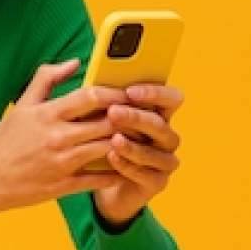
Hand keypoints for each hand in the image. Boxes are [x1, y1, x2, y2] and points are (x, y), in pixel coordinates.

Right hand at [0, 58, 132, 219]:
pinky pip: (100, 179)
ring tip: (141, 136)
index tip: (129, 91)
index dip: (116, 92)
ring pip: (109, 149)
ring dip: (128, 143)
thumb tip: (75, 62)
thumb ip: (47, 79)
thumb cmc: (4, 141)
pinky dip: (118, 171)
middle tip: (146, 113)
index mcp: (47, 114)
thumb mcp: (22, 106)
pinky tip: (128, 164)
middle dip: (129, 117)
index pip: (91, 96)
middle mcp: (56, 137)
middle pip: (107, 122)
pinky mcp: (63, 186)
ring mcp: (61, 163)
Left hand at [92, 82, 184, 224]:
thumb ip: (100, 96)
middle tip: (113, 112)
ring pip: (157, 152)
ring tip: (114, 139)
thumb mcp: (97, 115)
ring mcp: (164, 161)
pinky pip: (147, 175)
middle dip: (137, 117)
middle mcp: (165, 136)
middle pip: (161, 124)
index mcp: (157, 114)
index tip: (130, 91)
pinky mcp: (156, 183)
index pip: (170, 98)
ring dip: (134, 145)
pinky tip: (112, 158)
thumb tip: (80, 67)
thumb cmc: (98, 139)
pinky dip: (129, 166)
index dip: (155, 93)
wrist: (96, 179)